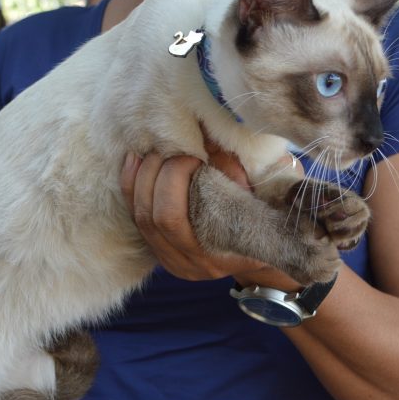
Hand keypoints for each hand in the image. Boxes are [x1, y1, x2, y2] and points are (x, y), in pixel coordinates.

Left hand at [119, 141, 299, 289]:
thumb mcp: (258, 194)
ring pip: (141, 219)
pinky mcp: (162, 254)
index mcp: (218, 253)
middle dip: (156, 175)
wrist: (262, 249)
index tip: (191, 154)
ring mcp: (173, 262)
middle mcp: (191, 264)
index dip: (174, 178)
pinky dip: (133, 189)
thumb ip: (233, 169)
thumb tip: (206, 136)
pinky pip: (136, 220)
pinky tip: (136, 163)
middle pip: (154, 217)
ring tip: (149, 151)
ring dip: (140, 180)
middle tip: (169, 148)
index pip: (174, 217)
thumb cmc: (265, 215)